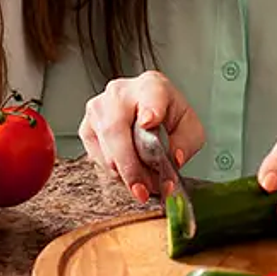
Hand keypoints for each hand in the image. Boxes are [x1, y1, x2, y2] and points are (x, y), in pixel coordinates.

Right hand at [78, 70, 204, 203]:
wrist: (149, 112)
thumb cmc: (167, 117)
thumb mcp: (189, 128)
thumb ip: (186, 143)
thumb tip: (174, 159)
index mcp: (152, 86)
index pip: (150, 94)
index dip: (150, 108)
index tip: (149, 121)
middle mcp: (120, 92)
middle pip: (116, 128)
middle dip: (130, 165)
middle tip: (143, 189)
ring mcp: (99, 108)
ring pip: (105, 147)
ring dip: (124, 173)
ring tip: (143, 184)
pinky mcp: (86, 127)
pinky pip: (96, 157)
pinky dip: (113, 171)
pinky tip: (128, 172)